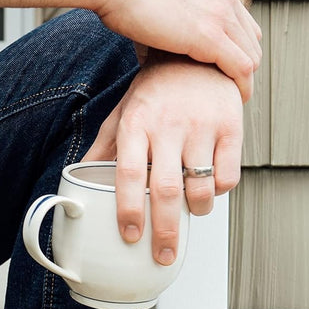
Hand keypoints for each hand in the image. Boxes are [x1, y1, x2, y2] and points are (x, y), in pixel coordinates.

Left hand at [82, 58, 242, 265]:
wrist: (197, 53)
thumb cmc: (155, 93)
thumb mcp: (123, 115)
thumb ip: (103, 149)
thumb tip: (76, 181)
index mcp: (136, 124)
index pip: (128, 175)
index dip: (128, 210)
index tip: (130, 236)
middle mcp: (168, 125)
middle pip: (165, 190)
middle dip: (164, 231)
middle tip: (163, 255)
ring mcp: (202, 125)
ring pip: (201, 187)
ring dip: (195, 211)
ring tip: (189, 214)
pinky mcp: (232, 126)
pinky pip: (228, 176)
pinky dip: (219, 193)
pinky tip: (209, 189)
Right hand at [96, 0, 260, 101]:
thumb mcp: (162, 10)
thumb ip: (173, 28)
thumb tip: (158, 56)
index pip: (244, 28)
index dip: (239, 55)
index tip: (225, 77)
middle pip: (253, 44)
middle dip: (245, 73)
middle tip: (230, 95)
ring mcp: (220, 16)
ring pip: (252, 58)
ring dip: (244, 83)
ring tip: (231, 102)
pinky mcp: (210, 36)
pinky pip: (241, 68)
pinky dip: (241, 87)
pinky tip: (232, 102)